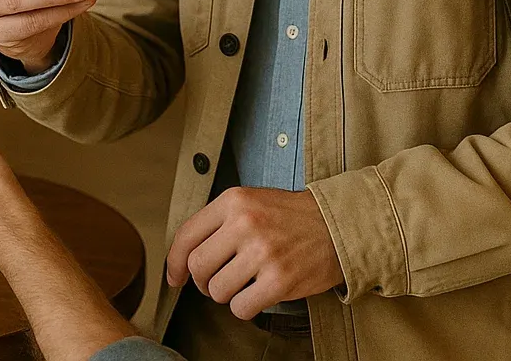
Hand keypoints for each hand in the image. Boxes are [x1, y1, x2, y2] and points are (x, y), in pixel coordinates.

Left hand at [165, 187, 344, 319]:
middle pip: (198, 267)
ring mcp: (262, 252)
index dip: (173, 262)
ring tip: (245, 282)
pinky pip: (241, 308)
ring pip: (217, 291)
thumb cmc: (290, 217)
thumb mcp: (251, 202)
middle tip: (216, 280)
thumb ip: (217, 223)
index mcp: (234, 201)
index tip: (175, 277)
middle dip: (202, 281)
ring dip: (227, 294)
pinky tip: (258, 293)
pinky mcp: (279, 280)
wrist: (336, 224)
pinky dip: (245, 307)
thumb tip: (182, 259)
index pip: (186, 236)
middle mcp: (245, 223)